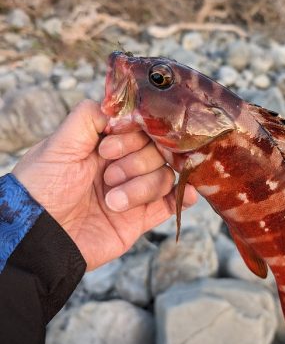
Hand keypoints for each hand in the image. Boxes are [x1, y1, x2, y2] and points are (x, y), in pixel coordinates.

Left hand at [13, 100, 196, 269]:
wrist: (38, 238)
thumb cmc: (42, 188)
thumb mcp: (58, 144)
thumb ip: (88, 116)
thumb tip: (120, 105)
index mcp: (103, 145)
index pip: (138, 128)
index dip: (131, 135)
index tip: (106, 149)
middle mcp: (121, 165)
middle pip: (156, 151)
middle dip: (134, 162)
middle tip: (107, 176)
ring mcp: (132, 191)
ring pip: (163, 176)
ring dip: (141, 187)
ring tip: (112, 201)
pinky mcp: (139, 219)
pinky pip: (171, 204)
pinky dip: (182, 197)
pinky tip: (186, 193)